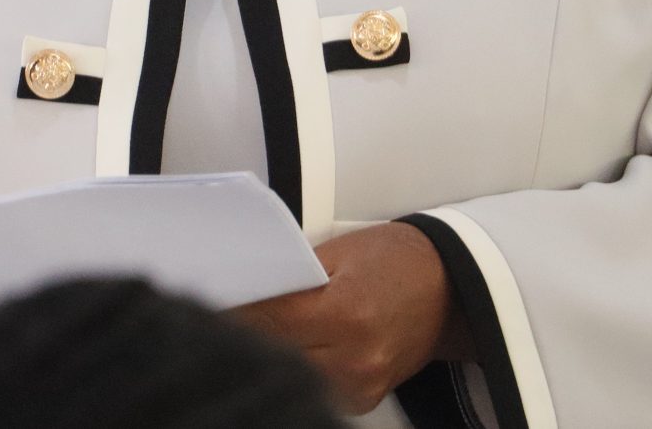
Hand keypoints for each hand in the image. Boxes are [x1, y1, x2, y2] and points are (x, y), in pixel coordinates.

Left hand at [230, 221, 466, 415]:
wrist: (447, 288)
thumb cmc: (396, 261)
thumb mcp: (339, 253)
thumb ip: (292, 276)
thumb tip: (241, 292)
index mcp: (347, 311)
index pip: (269, 321)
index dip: (232, 314)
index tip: (205, 306)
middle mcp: (356, 356)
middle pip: (274, 354)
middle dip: (243, 337)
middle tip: (215, 320)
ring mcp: (361, 384)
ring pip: (290, 376)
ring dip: (267, 357)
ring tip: (247, 335)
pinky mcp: (364, 399)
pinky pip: (314, 388)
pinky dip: (295, 369)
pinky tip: (287, 350)